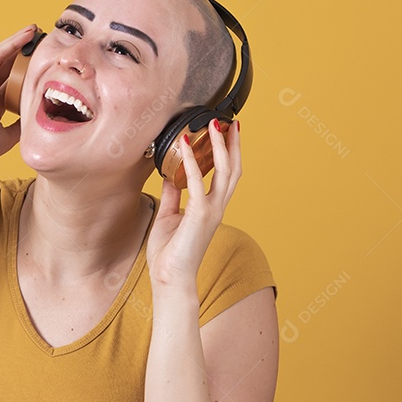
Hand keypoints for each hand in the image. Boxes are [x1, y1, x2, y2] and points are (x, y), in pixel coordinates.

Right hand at [0, 24, 36, 170]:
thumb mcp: (8, 137)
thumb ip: (20, 125)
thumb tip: (35, 119)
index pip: (14, 82)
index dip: (28, 71)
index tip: (45, 64)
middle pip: (9, 65)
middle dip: (25, 52)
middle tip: (43, 39)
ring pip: (3, 56)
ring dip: (19, 42)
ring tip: (35, 30)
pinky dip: (11, 44)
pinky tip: (25, 35)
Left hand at [146, 119, 241, 287]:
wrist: (170, 280)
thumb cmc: (169, 254)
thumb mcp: (168, 216)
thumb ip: (172, 195)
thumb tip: (169, 176)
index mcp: (210, 207)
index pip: (225, 174)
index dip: (228, 152)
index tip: (226, 132)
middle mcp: (216, 207)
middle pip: (233, 169)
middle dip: (233, 144)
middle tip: (230, 121)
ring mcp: (211, 211)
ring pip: (224, 172)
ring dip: (220, 147)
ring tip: (214, 125)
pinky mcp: (200, 215)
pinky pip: (197, 183)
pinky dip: (192, 162)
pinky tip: (187, 146)